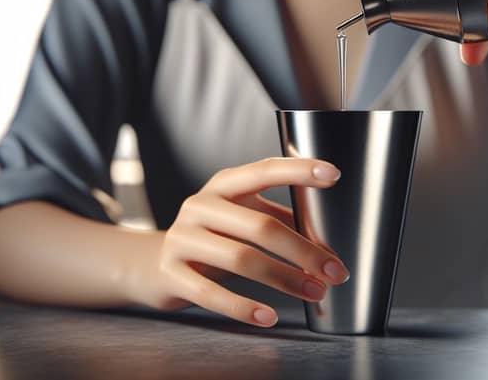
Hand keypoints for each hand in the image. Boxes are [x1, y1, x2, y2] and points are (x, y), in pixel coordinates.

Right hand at [132, 157, 349, 327]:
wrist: (152, 265)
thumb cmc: (212, 238)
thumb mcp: (240, 218)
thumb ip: (278, 220)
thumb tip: (326, 244)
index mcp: (223, 185)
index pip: (264, 171)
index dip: (299, 171)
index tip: (334, 174)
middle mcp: (200, 206)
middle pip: (261, 226)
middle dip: (304, 251)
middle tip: (335, 271)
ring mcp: (182, 238)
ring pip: (241, 259)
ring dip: (285, 279)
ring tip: (315, 293)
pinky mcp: (171, 273)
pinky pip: (211, 294)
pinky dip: (244, 307)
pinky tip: (268, 317)